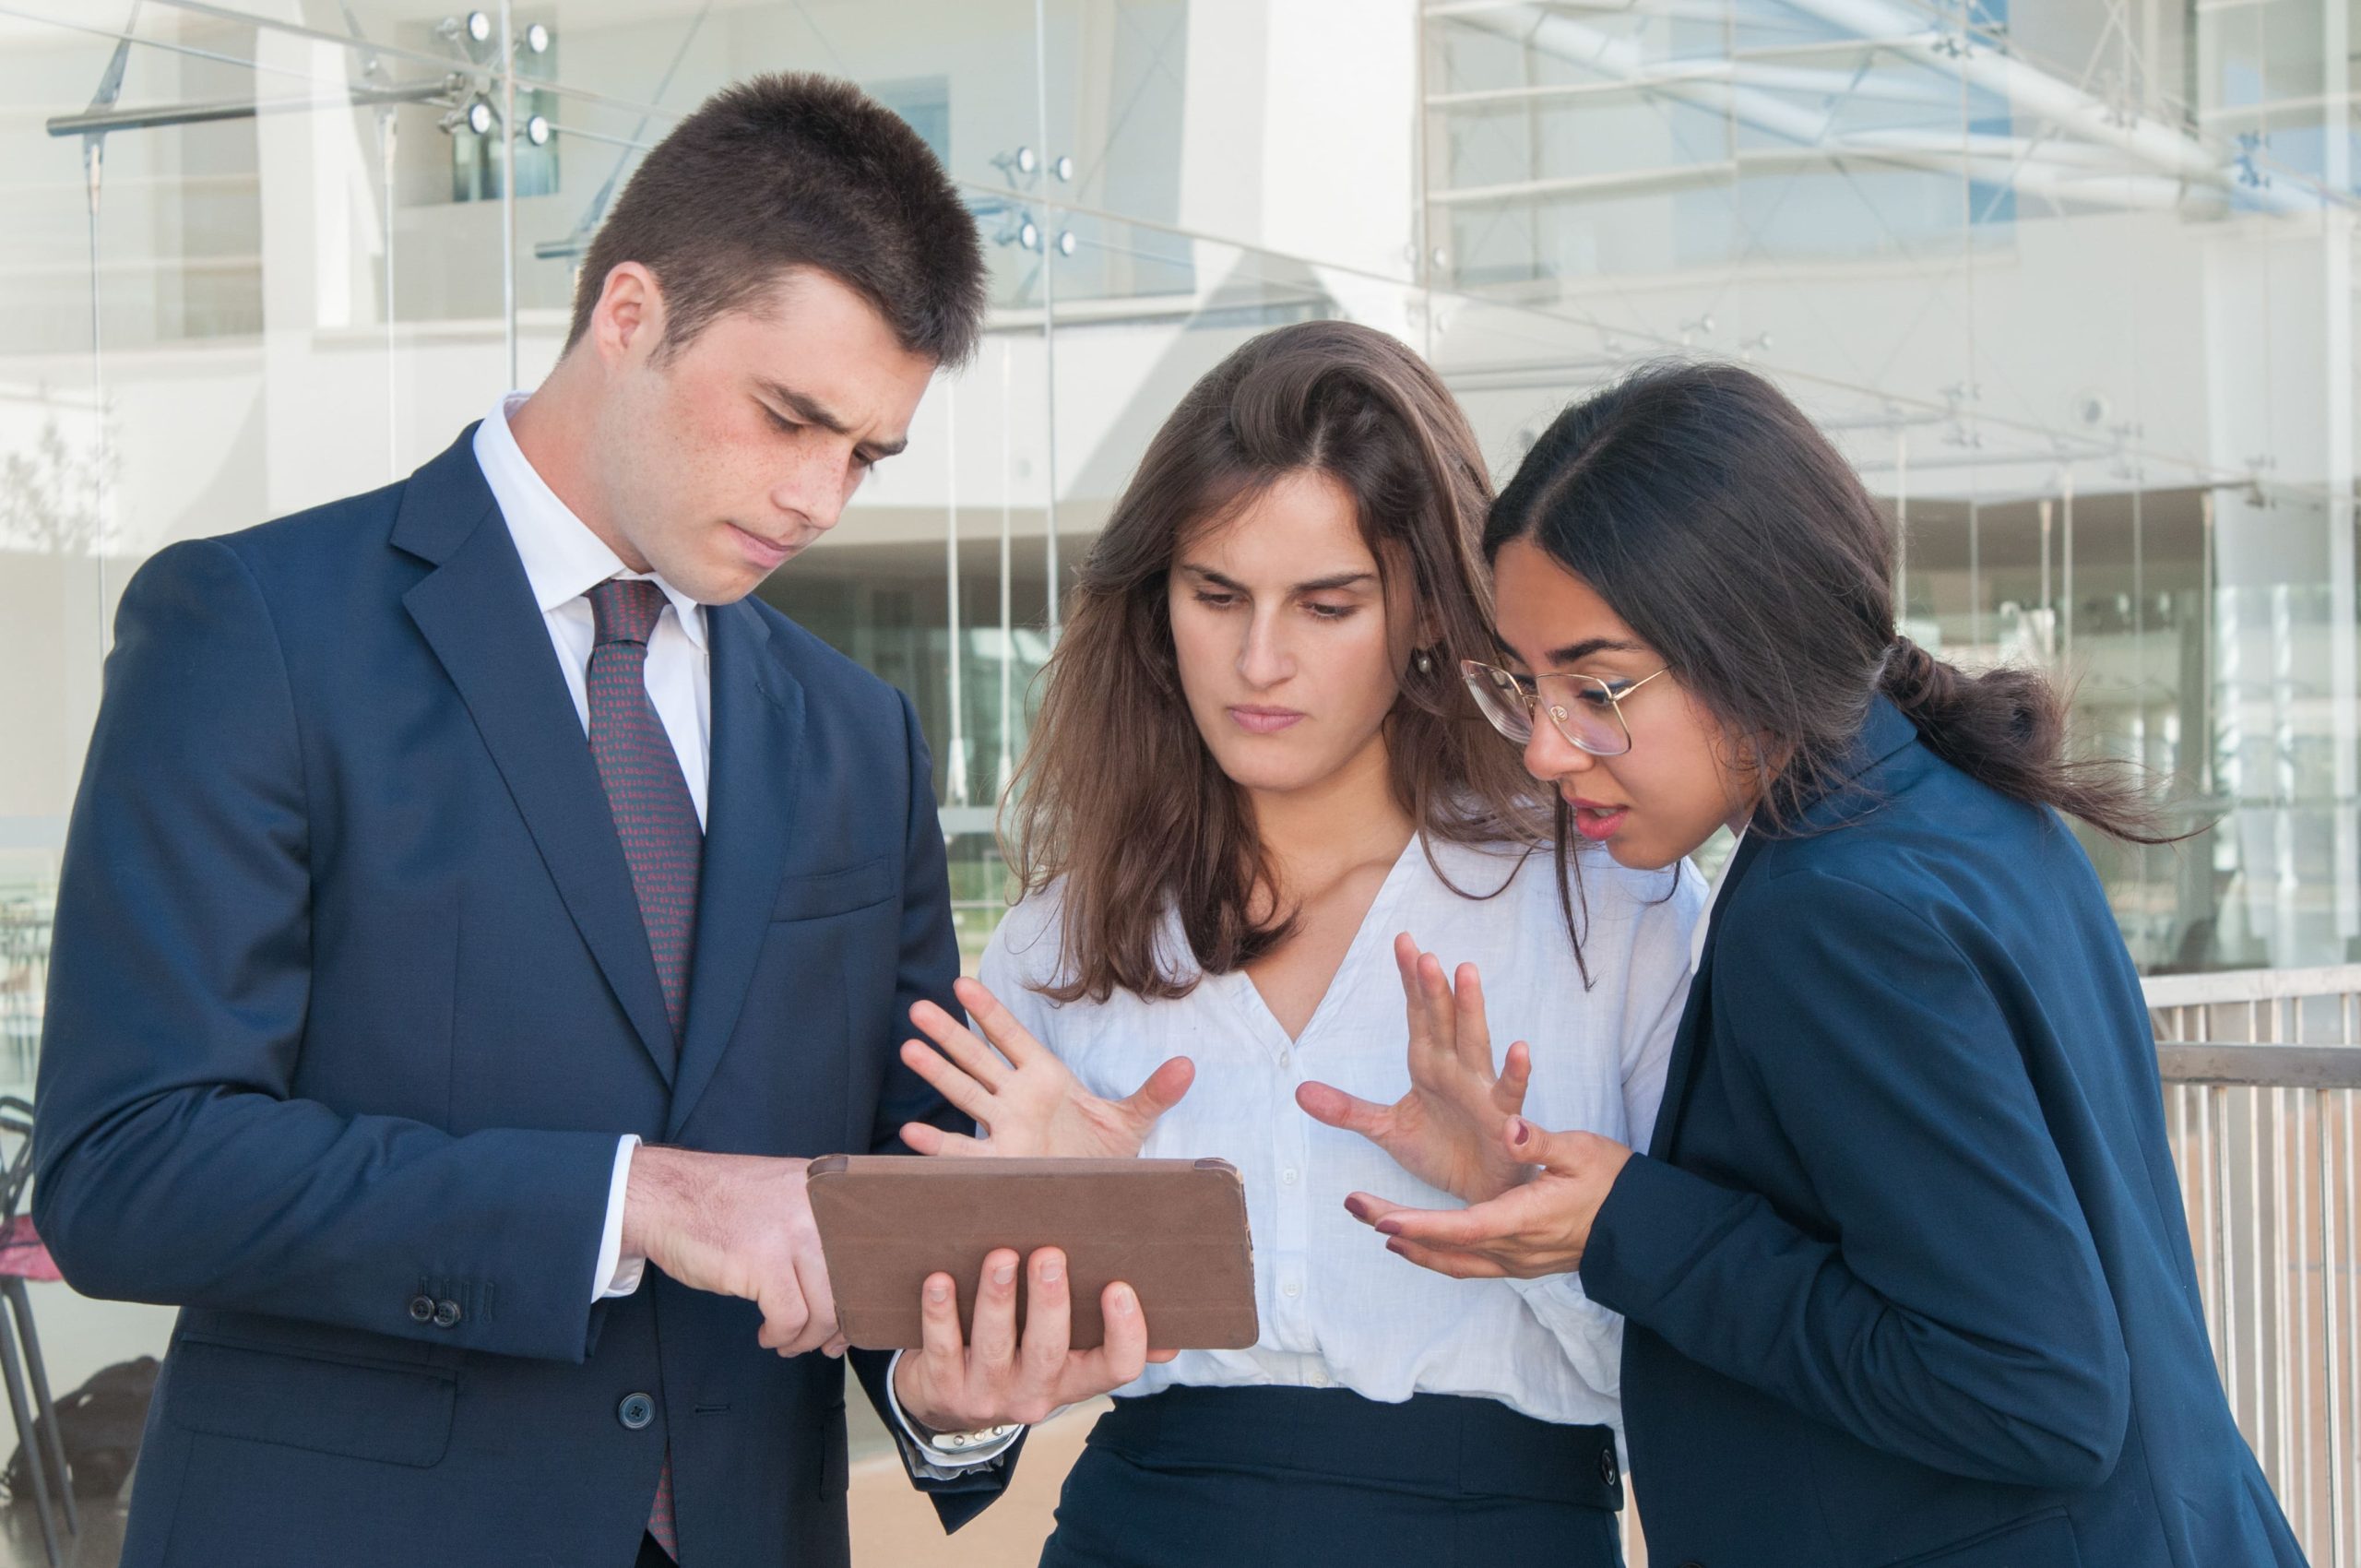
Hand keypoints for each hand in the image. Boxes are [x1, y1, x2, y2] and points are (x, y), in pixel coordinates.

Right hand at [620, 1147, 844, 1356]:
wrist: (664, 1195)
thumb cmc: (719, 1203)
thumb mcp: (784, 1196)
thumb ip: (818, 1226)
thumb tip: (846, 1283)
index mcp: (826, 1189)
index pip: (867, 1251)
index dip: (861, 1294)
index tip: (848, 1319)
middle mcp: (818, 1207)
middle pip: (851, 1284)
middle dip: (840, 1325)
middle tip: (828, 1344)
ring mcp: (791, 1233)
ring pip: (826, 1308)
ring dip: (809, 1337)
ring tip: (790, 1341)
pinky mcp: (763, 1261)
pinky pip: (791, 1318)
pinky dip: (782, 1336)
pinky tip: (769, 1334)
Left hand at [891, 1246, 1176, 1430]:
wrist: (944, 1399)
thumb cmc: (1018, 1352)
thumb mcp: (1065, 1354)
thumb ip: (1105, 1339)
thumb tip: (1174, 1337)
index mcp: (1076, 1380)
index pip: (1117, 1367)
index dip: (1124, 1332)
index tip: (1120, 1288)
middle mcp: (1037, 1394)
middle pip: (1051, 1351)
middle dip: (1050, 1301)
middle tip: (1050, 1254)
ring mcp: (988, 1396)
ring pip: (995, 1346)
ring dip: (997, 1298)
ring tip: (1000, 1256)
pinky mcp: (943, 1390)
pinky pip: (943, 1349)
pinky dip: (940, 1313)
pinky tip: (939, 1280)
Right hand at [898, 977, 1194, 1157]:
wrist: (1099, 1199)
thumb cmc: (1106, 1157)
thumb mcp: (1132, 1121)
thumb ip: (1154, 1092)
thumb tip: (1189, 1065)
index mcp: (1046, 1078)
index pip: (1011, 1036)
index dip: (988, 1011)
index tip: (962, 983)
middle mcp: (1018, 1098)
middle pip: (977, 1059)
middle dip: (948, 1035)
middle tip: (917, 1008)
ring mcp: (1005, 1129)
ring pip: (964, 1094)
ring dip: (936, 1074)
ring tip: (907, 1049)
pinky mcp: (1002, 1164)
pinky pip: (964, 1152)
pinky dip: (937, 1144)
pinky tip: (910, 1134)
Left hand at [1295, 933, 1533, 1202]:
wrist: (1478, 1193)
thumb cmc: (1441, 1152)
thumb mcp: (1385, 1130)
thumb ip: (1347, 1110)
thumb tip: (1300, 1091)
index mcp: (1428, 1064)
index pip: (1417, 1014)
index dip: (1410, 979)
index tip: (1403, 941)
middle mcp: (1455, 1068)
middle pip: (1442, 1020)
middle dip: (1433, 987)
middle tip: (1423, 953)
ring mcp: (1481, 1089)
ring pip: (1475, 1042)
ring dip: (1471, 1009)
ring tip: (1466, 972)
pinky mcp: (1503, 1118)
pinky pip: (1509, 1092)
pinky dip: (1514, 1071)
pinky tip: (1519, 1048)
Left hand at [1342, 1117, 1633, 1278]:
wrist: (1645, 1229)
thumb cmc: (1614, 1184)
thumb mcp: (1581, 1151)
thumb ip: (1539, 1142)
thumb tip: (1508, 1128)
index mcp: (1525, 1219)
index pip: (1462, 1227)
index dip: (1418, 1224)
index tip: (1380, 1218)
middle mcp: (1515, 1249)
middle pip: (1444, 1246)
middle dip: (1397, 1228)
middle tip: (1355, 1205)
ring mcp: (1517, 1262)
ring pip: (1453, 1261)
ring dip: (1412, 1245)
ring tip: (1375, 1224)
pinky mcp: (1521, 1264)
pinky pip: (1468, 1265)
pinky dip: (1437, 1254)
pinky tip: (1417, 1244)